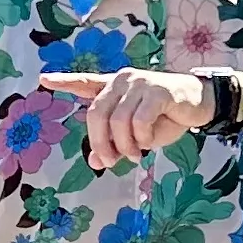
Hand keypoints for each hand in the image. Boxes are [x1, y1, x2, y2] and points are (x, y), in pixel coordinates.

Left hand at [41, 68, 209, 165]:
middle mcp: (122, 80)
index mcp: (113, 87)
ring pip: (118, 121)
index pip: (85, 82)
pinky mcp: (158, 91)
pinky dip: (142, 139)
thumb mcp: (136, 136)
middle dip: (101, 143)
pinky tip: (148, 143)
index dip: (64, 81)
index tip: (43, 80)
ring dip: (125, 146)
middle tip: (111, 161)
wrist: (199, 105)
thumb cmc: (165, 117)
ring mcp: (139, 83)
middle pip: (96, 114)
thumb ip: (114, 144)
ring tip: (134, 155)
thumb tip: (95, 162)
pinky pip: (139, 121)